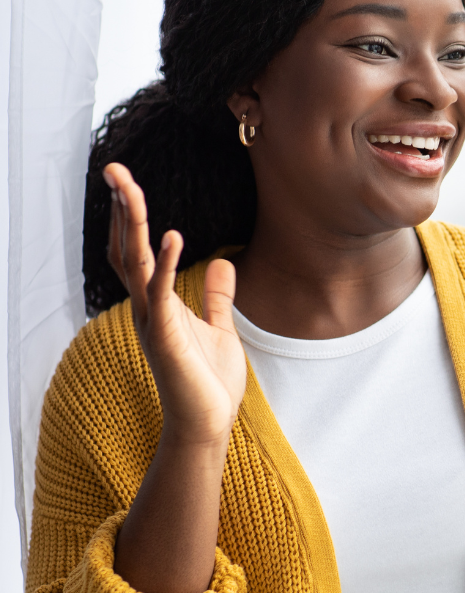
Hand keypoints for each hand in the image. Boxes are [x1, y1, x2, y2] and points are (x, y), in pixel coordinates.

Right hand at [104, 163, 246, 449]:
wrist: (209, 424)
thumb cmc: (210, 382)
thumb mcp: (220, 328)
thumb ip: (217, 296)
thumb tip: (224, 263)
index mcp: (156, 304)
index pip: (135, 251)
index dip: (129, 217)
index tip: (125, 182)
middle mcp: (146, 308)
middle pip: (125, 248)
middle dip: (120, 208)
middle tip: (113, 168)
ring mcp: (152, 322)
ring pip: (134, 264)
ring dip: (132, 224)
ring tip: (128, 186)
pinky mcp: (166, 338)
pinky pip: (162, 294)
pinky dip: (166, 264)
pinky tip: (173, 235)